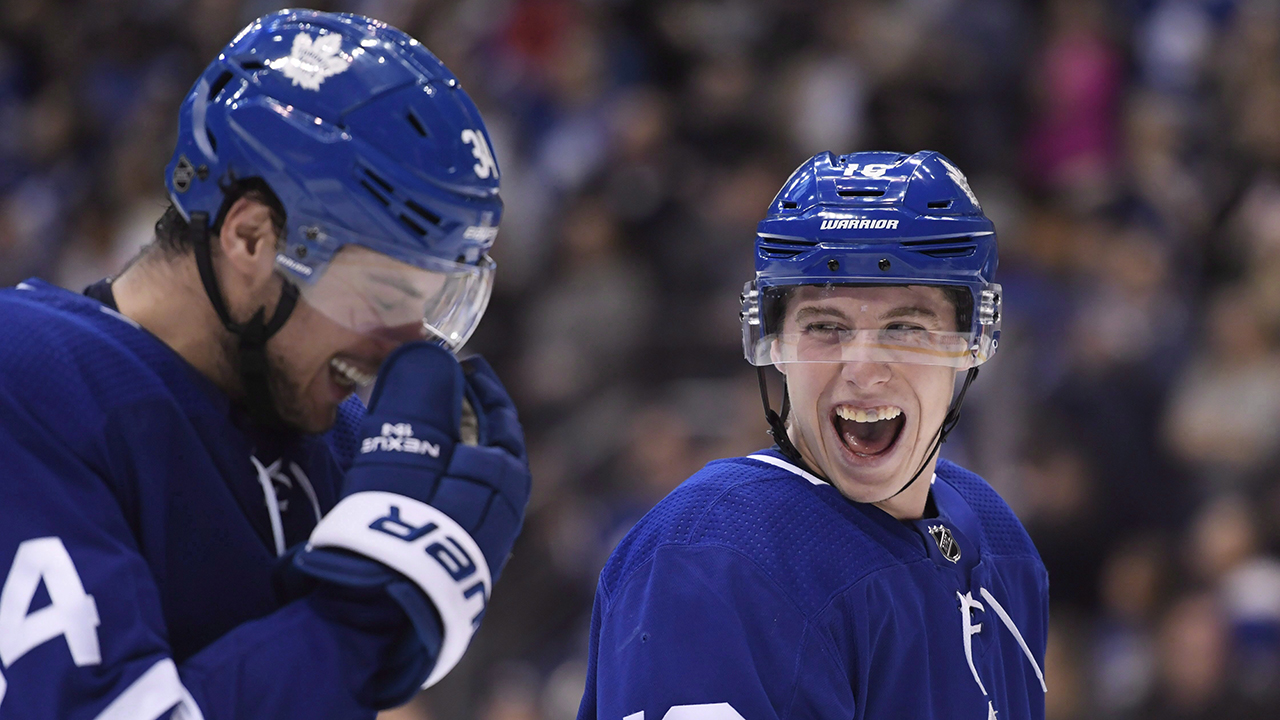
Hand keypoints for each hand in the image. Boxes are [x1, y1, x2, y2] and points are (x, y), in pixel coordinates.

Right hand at [295, 341, 530, 692]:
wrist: (377, 618)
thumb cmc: (391, 523)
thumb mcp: (401, 446)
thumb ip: (417, 395)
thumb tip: (429, 353)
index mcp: (503, 479)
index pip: (500, 420)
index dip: (480, 390)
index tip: (463, 366)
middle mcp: (503, 517)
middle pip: (492, 457)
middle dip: (467, 424)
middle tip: (438, 400)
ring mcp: (481, 553)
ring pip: (476, 493)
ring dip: (452, 462)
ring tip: (419, 442)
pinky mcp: (456, 580)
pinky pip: (458, 523)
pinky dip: (441, 497)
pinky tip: (412, 496)